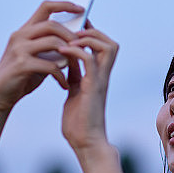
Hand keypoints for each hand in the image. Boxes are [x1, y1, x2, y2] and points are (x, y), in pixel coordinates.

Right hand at [0, 1, 83, 111]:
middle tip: (83, 47)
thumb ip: (52, 48)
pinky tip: (64, 84)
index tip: (81, 8)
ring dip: (69, 54)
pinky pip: (50, 65)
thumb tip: (75, 41)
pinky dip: (61, 75)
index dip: (64, 5)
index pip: (45, 7)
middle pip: (52, 24)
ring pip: (53, 42)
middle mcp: (20, 36)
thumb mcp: (38, 58)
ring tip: (76, 65)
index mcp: (25, 31)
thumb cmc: (22, 76)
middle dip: (71, 35)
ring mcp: (19, 49)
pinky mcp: (21, 65)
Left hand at [58, 20, 119, 153]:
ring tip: (70, 39)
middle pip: (110, 44)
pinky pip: (90, 60)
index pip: (103, 47)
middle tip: (74, 32)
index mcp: (98, 77)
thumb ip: (74, 76)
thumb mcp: (73, 91)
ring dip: (89, 38)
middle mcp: (103, 76)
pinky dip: (77, 51)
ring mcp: (100, 81)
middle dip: (93, 32)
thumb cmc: (78, 123)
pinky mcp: (93, 87)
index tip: (74, 30)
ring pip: (107, 47)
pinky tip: (63, 51)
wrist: (84, 142)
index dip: (91, 35)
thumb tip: (65, 61)